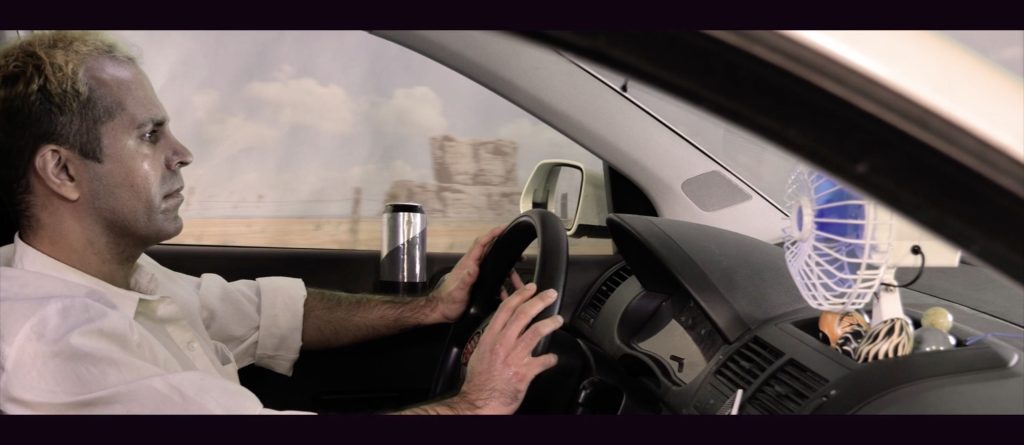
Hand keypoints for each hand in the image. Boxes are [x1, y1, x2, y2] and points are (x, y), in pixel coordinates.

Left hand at [427, 226, 523, 323]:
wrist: (442, 311)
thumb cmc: (447, 301)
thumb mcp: (458, 291)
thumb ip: (466, 279)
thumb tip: (473, 267)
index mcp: (468, 264)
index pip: (481, 244)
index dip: (492, 234)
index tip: (504, 228)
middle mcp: (473, 267)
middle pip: (492, 254)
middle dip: (507, 254)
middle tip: (521, 257)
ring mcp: (477, 275)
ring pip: (497, 270)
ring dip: (509, 276)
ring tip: (519, 285)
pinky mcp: (479, 284)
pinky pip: (495, 282)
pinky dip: (504, 287)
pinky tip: (508, 296)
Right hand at [450, 283, 562, 413]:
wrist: (479, 403)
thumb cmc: (479, 381)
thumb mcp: (481, 352)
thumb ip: (493, 339)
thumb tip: (504, 329)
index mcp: (491, 337)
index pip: (506, 309)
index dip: (521, 295)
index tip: (531, 288)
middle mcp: (503, 343)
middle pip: (523, 314)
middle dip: (539, 301)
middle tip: (550, 295)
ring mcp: (514, 357)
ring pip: (536, 331)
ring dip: (550, 323)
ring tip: (558, 319)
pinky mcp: (524, 372)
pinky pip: (543, 360)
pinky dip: (551, 358)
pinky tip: (554, 358)